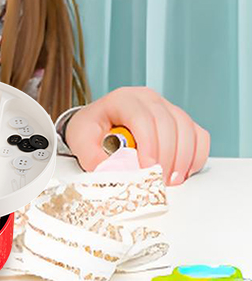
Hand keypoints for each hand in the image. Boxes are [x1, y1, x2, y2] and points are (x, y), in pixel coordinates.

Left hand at [65, 86, 209, 184]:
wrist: (99, 126)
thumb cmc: (91, 130)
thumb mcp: (81, 140)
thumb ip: (92, 156)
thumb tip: (112, 172)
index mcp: (122, 99)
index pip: (141, 117)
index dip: (149, 143)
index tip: (148, 168)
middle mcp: (147, 99)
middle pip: (167, 123)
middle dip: (167, 156)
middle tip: (160, 180)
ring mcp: (166, 107)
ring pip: (186, 128)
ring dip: (183, 158)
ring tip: (171, 180)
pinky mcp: (180, 121)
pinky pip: (198, 136)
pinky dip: (196, 156)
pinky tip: (183, 172)